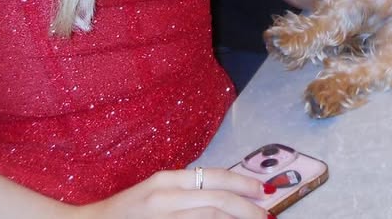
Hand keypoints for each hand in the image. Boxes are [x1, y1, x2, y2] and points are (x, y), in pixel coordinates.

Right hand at [75, 167, 272, 218]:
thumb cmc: (125, 211)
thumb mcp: (155, 191)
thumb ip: (186, 189)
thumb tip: (225, 194)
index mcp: (166, 180)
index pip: (214, 177)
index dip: (243, 183)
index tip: (262, 190)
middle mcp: (165, 198)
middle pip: (218, 200)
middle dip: (248, 208)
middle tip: (266, 215)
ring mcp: (163, 218)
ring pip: (210, 218)